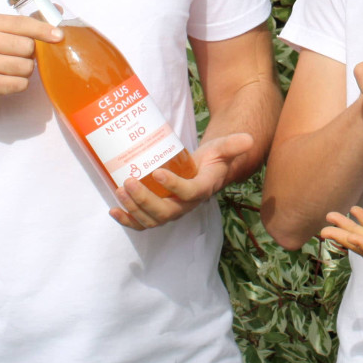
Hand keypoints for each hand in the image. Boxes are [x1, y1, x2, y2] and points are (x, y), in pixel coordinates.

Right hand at [0, 13, 60, 116]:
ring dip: (24, 71)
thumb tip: (57, 10)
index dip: (44, 29)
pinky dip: (18, 84)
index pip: (22, 23)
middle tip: (13, 57)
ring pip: (27, 66)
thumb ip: (23, 24)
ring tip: (7, 70)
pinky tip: (4, 82)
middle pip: (28, 46)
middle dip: (28, 54)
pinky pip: (21, 83)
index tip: (59, 35)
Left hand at [108, 133, 252, 230]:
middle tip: (129, 182)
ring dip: (134, 209)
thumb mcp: (223, 148)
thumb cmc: (212, 158)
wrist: (204, 170)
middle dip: (145, 200)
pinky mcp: (158, 212)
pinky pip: (143, 223)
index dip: (174, 186)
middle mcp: (186, 205)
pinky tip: (114, 210)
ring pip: (152, 219)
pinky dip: (127, 220)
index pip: (189, 193)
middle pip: (166, 212)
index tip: (158, 172)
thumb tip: (248, 139)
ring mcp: (171, 211)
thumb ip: (233, 145)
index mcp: (202, 190)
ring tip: (119, 190)